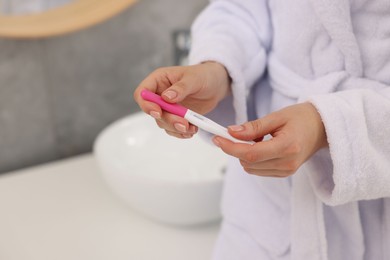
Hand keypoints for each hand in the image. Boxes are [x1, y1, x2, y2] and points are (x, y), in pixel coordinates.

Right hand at [134, 62, 230, 138]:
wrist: (216, 85)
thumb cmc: (204, 75)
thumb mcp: (194, 79)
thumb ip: (180, 88)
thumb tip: (166, 97)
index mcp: (159, 80)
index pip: (142, 93)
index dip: (146, 104)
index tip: (158, 112)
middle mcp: (160, 94)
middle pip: (153, 112)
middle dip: (168, 120)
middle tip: (183, 124)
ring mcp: (167, 107)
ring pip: (163, 122)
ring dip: (176, 128)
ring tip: (192, 128)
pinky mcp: (176, 117)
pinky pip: (172, 129)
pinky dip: (181, 132)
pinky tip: (192, 130)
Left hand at [212, 103, 327, 176]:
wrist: (322, 128)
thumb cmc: (302, 118)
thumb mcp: (277, 116)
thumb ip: (254, 127)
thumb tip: (231, 132)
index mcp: (287, 147)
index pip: (251, 154)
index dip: (230, 147)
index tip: (217, 138)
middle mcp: (287, 164)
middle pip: (248, 162)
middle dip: (235, 149)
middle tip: (231, 133)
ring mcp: (286, 171)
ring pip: (251, 168)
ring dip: (244, 154)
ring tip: (254, 138)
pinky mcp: (284, 173)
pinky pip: (258, 169)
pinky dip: (252, 158)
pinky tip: (259, 146)